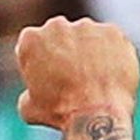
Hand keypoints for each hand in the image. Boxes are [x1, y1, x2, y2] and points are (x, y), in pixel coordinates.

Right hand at [16, 17, 139, 132]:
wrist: (97, 114)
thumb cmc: (60, 112)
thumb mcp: (29, 109)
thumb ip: (28, 93)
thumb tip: (32, 95)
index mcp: (31, 39)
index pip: (33, 46)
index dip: (40, 65)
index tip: (48, 80)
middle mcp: (57, 25)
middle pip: (60, 36)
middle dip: (64, 53)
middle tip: (71, 80)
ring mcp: (87, 25)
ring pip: (86, 37)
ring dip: (87, 53)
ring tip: (92, 81)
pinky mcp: (112, 31)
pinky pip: (109, 42)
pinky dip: (110, 56)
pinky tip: (108, 76)